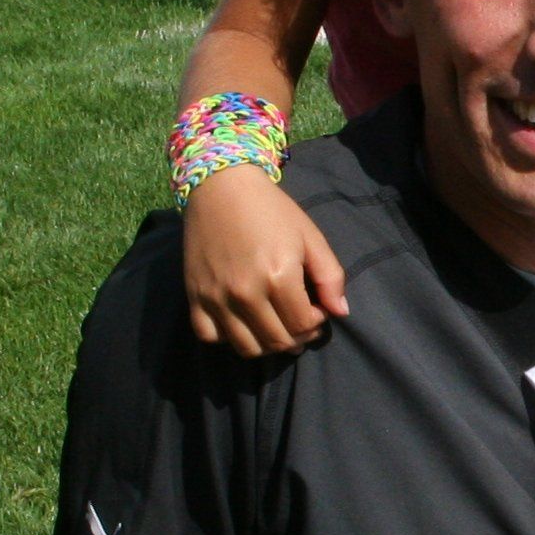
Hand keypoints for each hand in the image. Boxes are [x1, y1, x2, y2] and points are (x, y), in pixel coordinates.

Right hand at [180, 168, 347, 354]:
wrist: (222, 186)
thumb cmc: (271, 210)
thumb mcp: (310, 236)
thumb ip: (330, 276)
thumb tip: (340, 312)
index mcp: (278, 276)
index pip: (302, 326)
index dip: (316, 324)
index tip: (316, 309)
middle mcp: (245, 292)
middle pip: (276, 342)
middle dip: (296, 338)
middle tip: (300, 321)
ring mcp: (216, 297)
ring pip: (246, 348)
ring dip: (267, 345)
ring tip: (275, 327)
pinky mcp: (194, 295)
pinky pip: (209, 336)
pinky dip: (227, 338)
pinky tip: (241, 322)